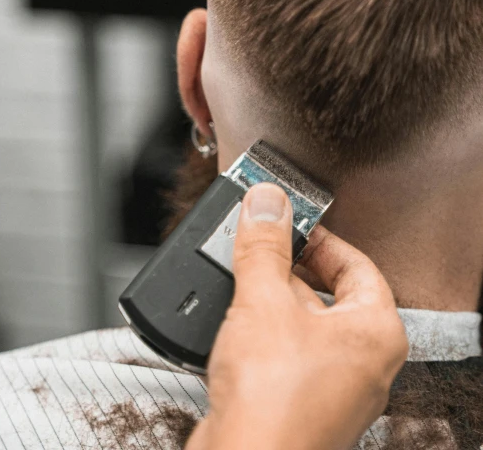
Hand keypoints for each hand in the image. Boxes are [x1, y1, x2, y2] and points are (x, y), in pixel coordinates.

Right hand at [186, 183, 407, 449]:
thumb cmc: (274, 402)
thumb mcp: (264, 300)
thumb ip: (265, 246)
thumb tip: (266, 203)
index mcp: (376, 333)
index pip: (357, 265)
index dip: (320, 238)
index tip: (290, 221)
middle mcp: (361, 363)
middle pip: (325, 292)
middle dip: (285, 266)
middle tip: (256, 241)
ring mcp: (330, 388)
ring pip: (300, 324)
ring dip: (268, 297)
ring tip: (237, 274)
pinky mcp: (297, 404)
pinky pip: (283, 352)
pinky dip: (259, 331)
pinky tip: (231, 321)